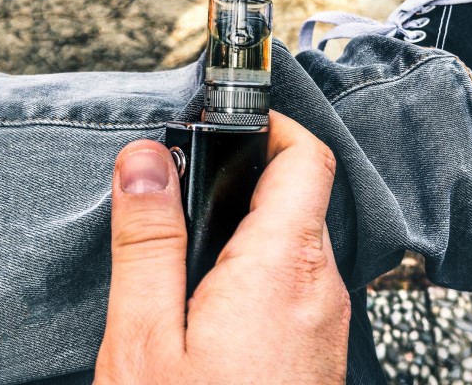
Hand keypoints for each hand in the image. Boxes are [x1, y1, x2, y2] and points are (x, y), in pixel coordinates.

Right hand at [95, 111, 349, 383]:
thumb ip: (148, 244)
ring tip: (191, 253)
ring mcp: (328, 318)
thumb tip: (144, 161)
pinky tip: (215, 301)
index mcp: (283, 266)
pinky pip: (300, 282)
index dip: (268, 125)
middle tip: (185, 194)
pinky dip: (263, 271)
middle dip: (244, 181)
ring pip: (298, 241)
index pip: (305, 156)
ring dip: (251, 230)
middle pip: (298, 196)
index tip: (223, 125)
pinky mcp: (322, 346)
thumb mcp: (144, 341)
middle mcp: (322, 286)